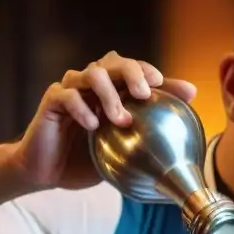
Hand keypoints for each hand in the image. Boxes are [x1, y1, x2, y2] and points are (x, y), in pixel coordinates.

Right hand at [12, 51, 197, 191]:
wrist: (48, 172)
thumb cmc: (86, 159)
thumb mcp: (122, 149)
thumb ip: (146, 133)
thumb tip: (186, 127)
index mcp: (111, 90)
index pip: (134, 70)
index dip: (151, 71)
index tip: (169, 87)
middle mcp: (91, 83)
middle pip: (114, 61)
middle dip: (133, 72)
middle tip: (145, 93)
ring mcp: (71, 89)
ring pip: (92, 73)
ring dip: (109, 93)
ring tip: (120, 119)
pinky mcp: (52, 101)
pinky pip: (67, 95)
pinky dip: (82, 108)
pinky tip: (93, 125)